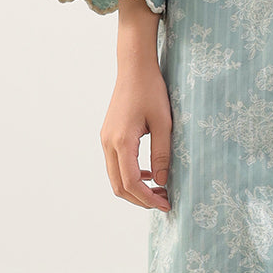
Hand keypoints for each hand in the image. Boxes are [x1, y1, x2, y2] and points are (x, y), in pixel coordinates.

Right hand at [100, 0, 172, 211]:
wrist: (134, 68)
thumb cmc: (151, 91)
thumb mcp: (164, 123)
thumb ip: (163, 153)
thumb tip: (162, 182)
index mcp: (122, 141)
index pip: (131, 182)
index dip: (148, 198)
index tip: (166, 204)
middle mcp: (108, 143)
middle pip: (119, 186)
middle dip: (141, 199)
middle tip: (164, 201)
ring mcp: (105, 140)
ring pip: (115, 178)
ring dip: (136, 189)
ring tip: (160, 190)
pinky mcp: (108, 136)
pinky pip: (116, 165)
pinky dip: (131, 176)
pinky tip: (150, 174)